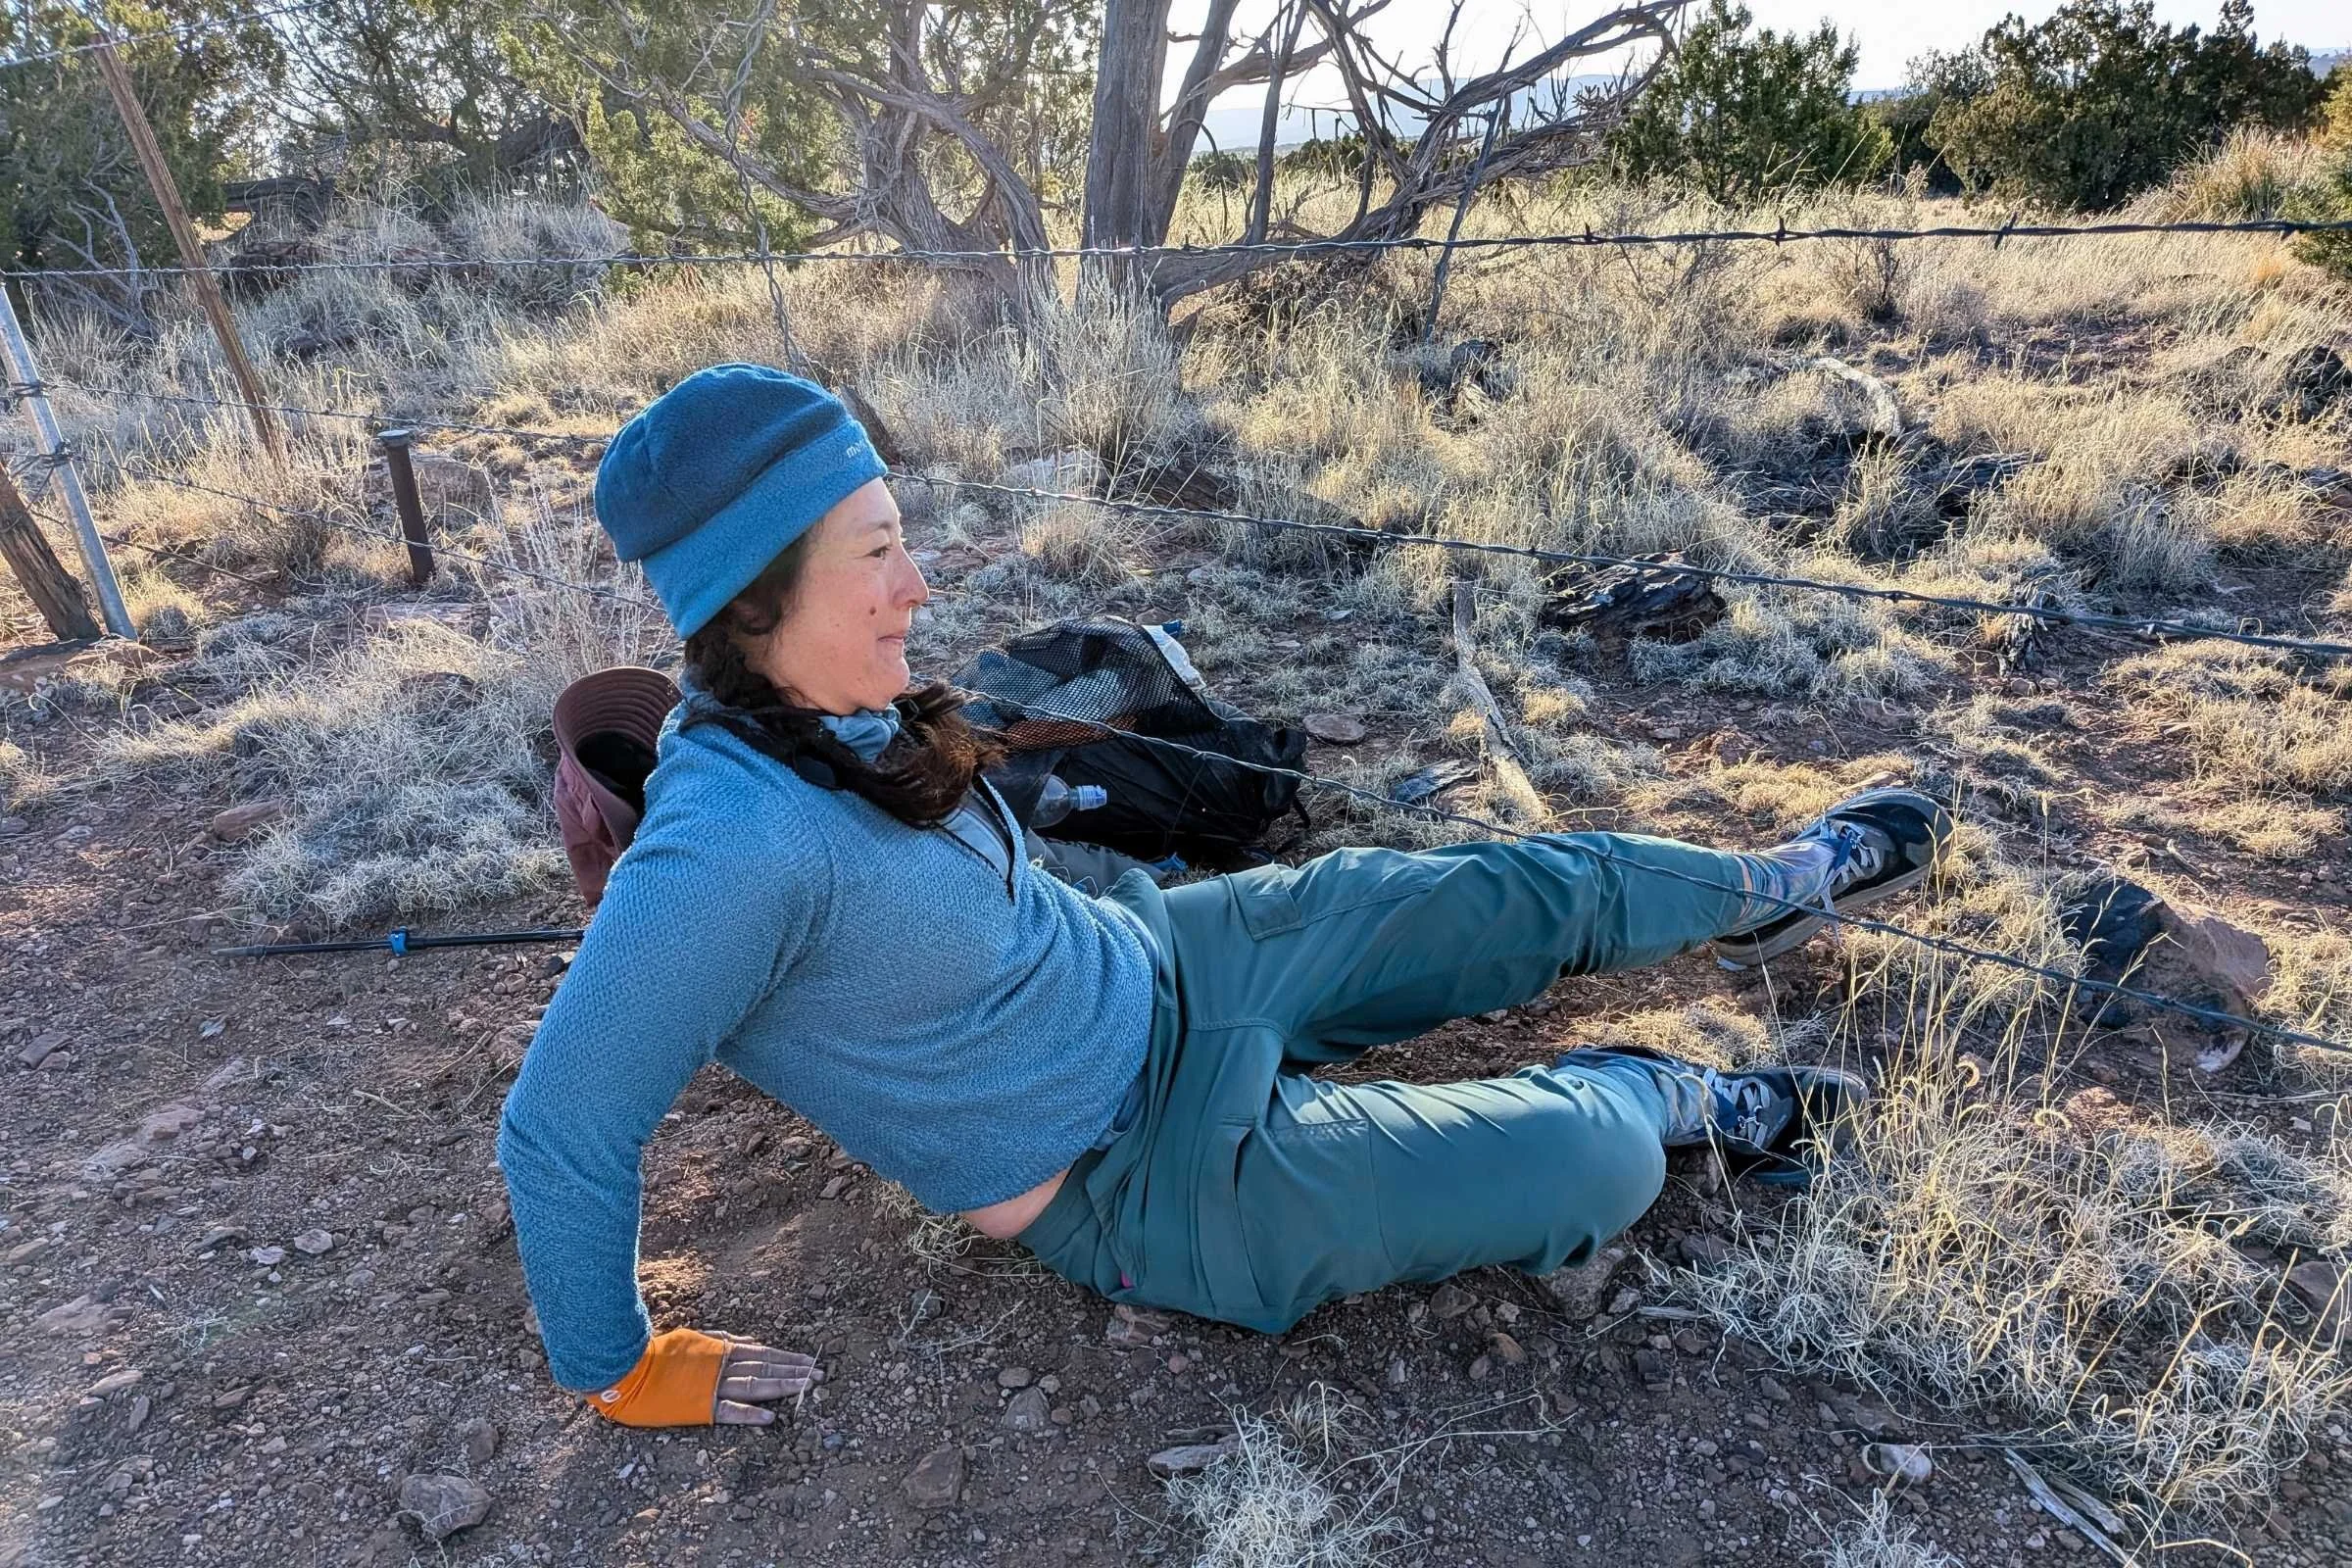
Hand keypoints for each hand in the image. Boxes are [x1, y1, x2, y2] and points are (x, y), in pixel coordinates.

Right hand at [588, 1327, 823, 1426]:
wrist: (627, 1368)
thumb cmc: (657, 1354)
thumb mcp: (693, 1338)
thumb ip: (722, 1340)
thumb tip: (750, 1342)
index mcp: (722, 1349)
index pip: (764, 1353)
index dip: (788, 1357)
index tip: (809, 1361)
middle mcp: (722, 1365)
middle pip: (767, 1367)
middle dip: (795, 1371)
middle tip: (821, 1375)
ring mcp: (712, 1385)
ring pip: (756, 1385)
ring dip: (783, 1387)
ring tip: (808, 1389)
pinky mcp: (699, 1406)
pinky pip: (730, 1411)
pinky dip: (751, 1414)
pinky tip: (771, 1418)